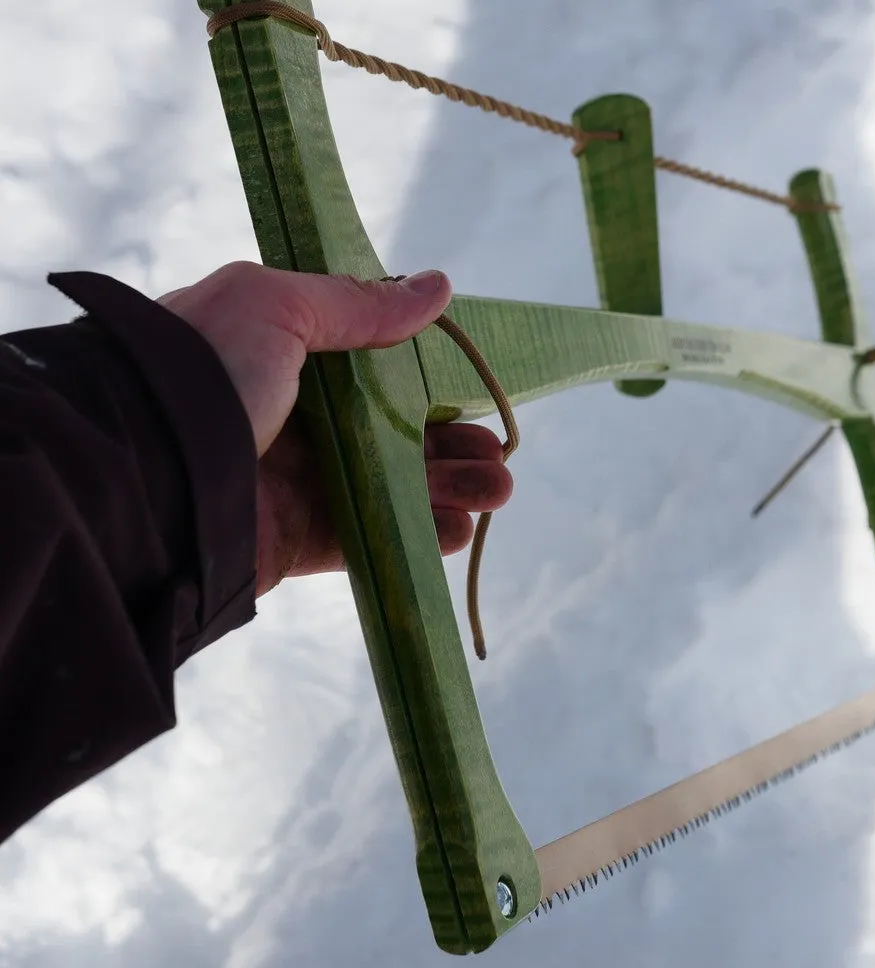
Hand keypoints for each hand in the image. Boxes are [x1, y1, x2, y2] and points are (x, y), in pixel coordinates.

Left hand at [159, 261, 511, 596]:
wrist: (143, 470)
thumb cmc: (206, 371)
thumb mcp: (277, 308)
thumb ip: (358, 304)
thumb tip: (437, 286)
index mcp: (288, 361)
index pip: (375, 372)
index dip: (429, 382)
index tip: (472, 392)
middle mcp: (297, 421)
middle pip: (395, 434)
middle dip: (454, 444)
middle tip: (497, 456)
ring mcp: (299, 483)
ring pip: (393, 489)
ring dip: (451, 490)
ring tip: (496, 492)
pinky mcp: (297, 539)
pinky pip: (370, 539)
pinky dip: (418, 537)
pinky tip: (459, 531)